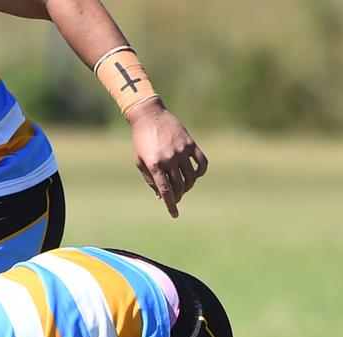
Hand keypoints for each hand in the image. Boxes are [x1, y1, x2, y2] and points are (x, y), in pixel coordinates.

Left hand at [126, 101, 208, 217]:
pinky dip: (200, 172)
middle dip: (178, 196)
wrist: (149, 116)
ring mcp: (182, 151)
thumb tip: (160, 195)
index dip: (170, 204)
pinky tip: (195, 175)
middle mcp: (169, 159)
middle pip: (179, 186)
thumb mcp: (140, 161)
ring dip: (188, 186)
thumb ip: (150, 179)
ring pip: (191, 177)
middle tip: (175, 198)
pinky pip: (202, 163)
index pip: (165, 190)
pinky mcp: (191, 144)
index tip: (174, 214)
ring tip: (183, 187)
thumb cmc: (141, 141)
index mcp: (155, 165)